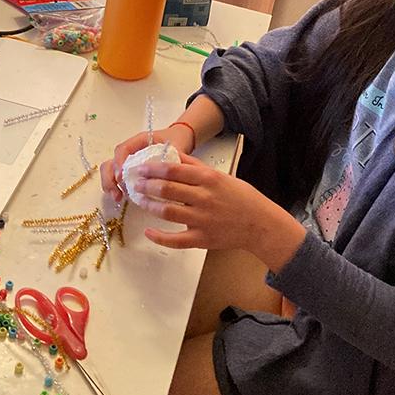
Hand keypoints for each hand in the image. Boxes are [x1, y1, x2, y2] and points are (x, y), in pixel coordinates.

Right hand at [100, 124, 197, 202]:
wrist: (179, 139)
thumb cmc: (176, 143)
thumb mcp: (175, 149)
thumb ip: (169, 161)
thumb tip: (162, 179)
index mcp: (139, 141)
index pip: (123, 149)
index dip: (119, 163)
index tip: (122, 177)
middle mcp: (130, 150)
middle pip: (111, 161)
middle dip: (110, 178)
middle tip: (117, 193)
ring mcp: (127, 161)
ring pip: (109, 170)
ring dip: (110, 184)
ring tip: (118, 198)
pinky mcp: (129, 171)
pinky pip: (116, 178)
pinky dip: (115, 188)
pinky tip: (121, 199)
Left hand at [130, 153, 306, 268]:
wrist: (260, 224)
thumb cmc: (240, 197)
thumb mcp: (220, 176)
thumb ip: (195, 167)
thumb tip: (172, 155)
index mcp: (208, 179)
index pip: (174, 170)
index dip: (153, 168)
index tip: (140, 167)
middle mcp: (204, 198)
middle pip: (167, 190)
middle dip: (146, 185)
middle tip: (134, 182)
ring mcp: (202, 220)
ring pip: (168, 212)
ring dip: (149, 205)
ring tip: (138, 199)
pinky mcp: (201, 239)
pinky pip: (176, 240)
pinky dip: (160, 237)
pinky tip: (148, 231)